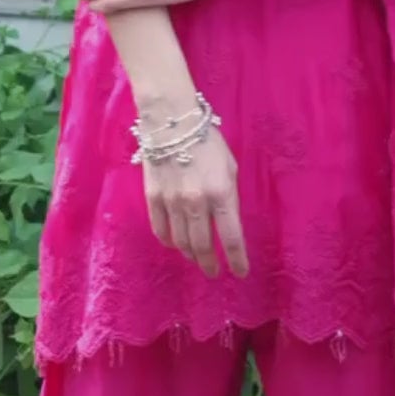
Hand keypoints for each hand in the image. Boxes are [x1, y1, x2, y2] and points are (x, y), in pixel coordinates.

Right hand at [143, 127, 247, 279]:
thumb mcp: (229, 167)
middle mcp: (197, 202)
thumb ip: (229, 196)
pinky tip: (175, 243)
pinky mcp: (153, 198)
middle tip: (214, 273)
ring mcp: (172, 202)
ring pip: (181, 242)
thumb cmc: (208, 141)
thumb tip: (225, 222)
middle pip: (203, 246)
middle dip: (210, 264)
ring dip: (191, 255)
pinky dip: (169, 241)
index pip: (232, 237)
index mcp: (221, 193)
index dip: (237, 259)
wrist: (172, 122)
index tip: (241, 273)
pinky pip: (161, 230)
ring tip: (197, 258)